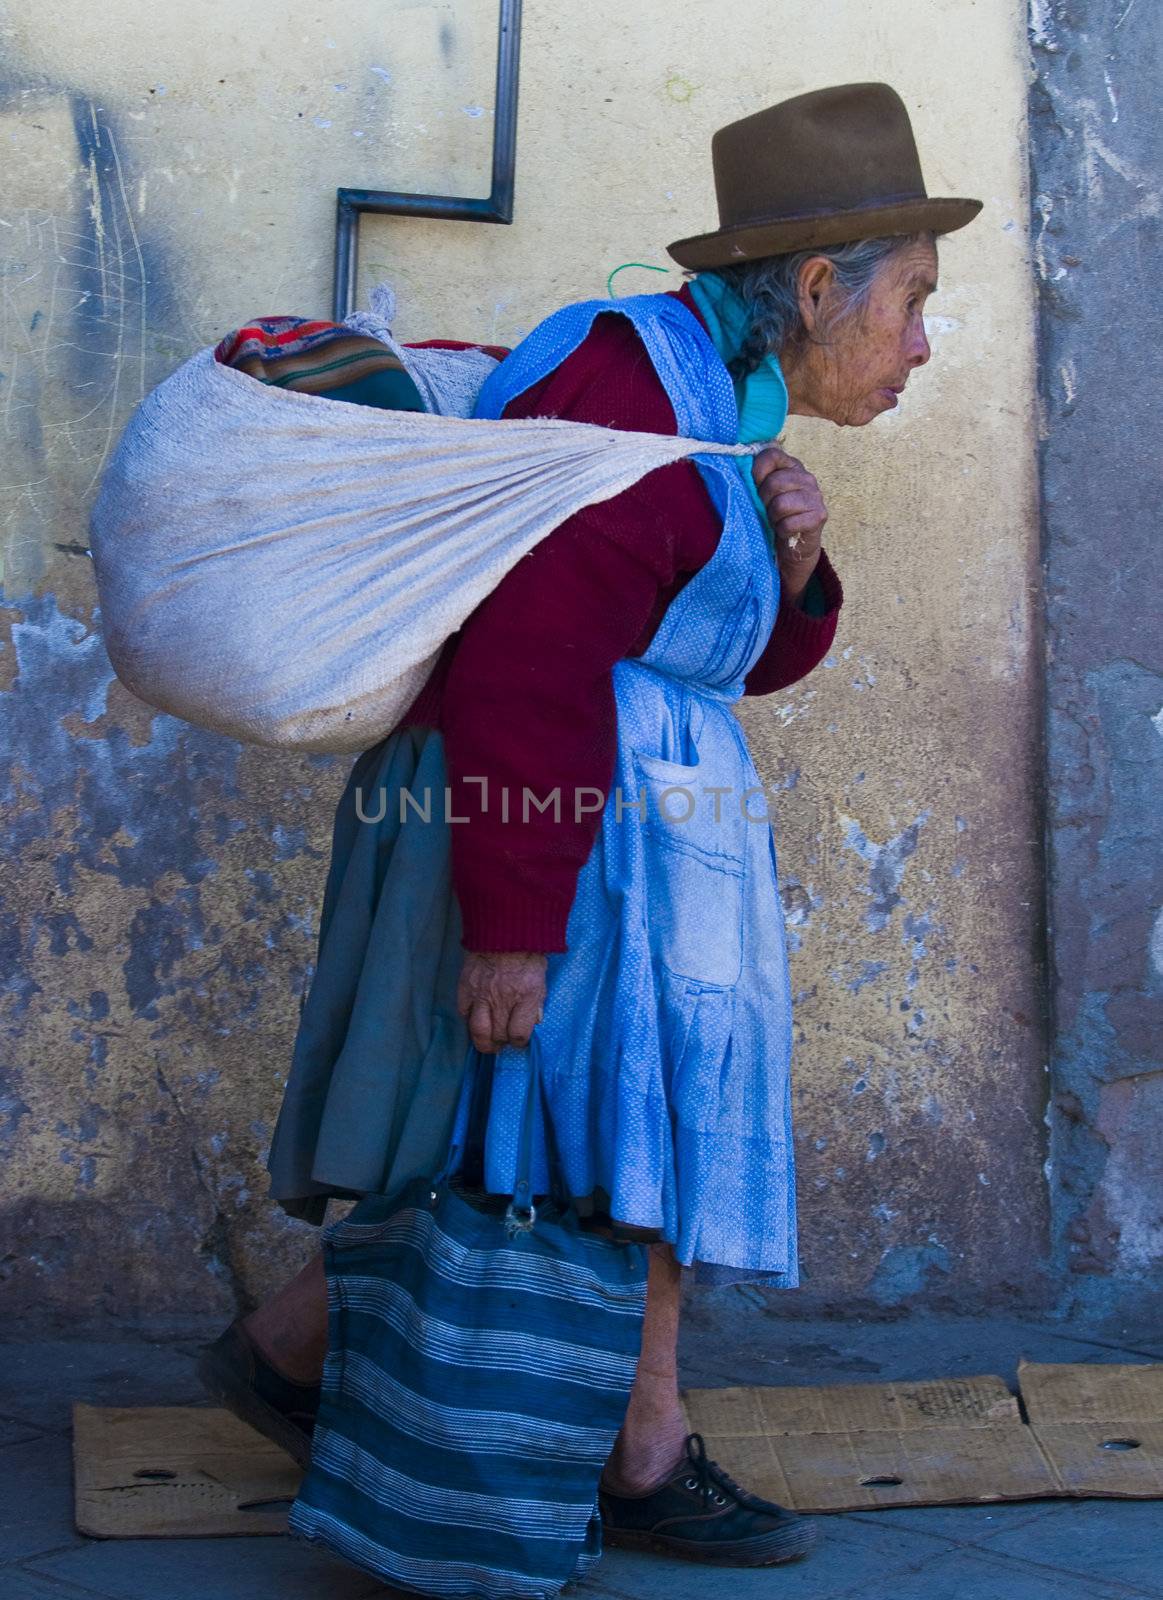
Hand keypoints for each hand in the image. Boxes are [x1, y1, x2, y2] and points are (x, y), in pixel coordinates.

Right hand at [457, 951, 547, 1053]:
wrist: (503, 929)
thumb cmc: (527, 953)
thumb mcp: (540, 978)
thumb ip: (536, 1003)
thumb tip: (533, 1021)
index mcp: (526, 996)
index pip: (519, 1034)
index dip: (519, 1042)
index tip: (519, 1040)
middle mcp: (503, 999)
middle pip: (498, 1035)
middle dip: (501, 1043)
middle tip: (502, 1042)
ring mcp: (482, 994)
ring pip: (478, 1031)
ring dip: (483, 1042)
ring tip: (487, 1043)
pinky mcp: (466, 987)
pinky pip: (464, 1012)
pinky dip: (469, 1019)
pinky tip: (475, 1019)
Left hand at [752, 445, 827, 602]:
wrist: (794, 547)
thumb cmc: (775, 517)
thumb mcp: (763, 495)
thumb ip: (756, 478)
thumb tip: (738, 466)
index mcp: (792, 467)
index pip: (771, 456)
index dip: (757, 472)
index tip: (755, 486)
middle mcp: (807, 478)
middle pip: (774, 483)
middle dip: (764, 501)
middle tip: (767, 510)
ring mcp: (816, 497)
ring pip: (780, 504)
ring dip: (773, 518)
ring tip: (776, 521)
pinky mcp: (819, 516)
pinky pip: (788, 523)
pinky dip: (782, 531)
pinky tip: (785, 532)